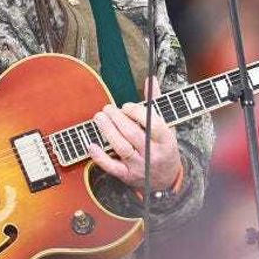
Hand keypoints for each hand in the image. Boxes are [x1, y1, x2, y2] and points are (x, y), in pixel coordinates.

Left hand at [86, 79, 182, 193]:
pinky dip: (100, 157)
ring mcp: (139, 165)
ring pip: (121, 148)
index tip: (126, 106)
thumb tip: (151, 80)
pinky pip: (112, 167)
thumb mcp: (167, 125)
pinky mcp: (127, 175)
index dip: (137, 113)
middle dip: (117, 119)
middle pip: (133, 134)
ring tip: (99, 118)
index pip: (153, 124)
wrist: (166, 178)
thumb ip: (156, 102)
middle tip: (107, 108)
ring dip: (108, 131)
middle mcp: (152, 153)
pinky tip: (91, 145)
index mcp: (166, 140)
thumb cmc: (164, 147)